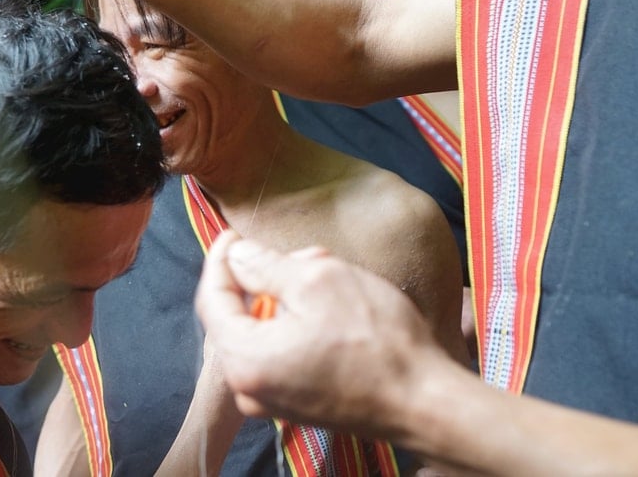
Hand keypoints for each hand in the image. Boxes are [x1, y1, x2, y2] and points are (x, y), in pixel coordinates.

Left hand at [195, 231, 446, 439]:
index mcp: (244, 359)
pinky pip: (281, 354)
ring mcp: (273, 402)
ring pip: (263, 332)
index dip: (220, 259)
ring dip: (286, 298)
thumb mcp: (318, 280)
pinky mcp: (298, 405)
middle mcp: (248, 388)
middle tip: (302, 255)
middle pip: (238, 316)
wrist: (426, 404)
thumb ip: (265, 265)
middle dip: (265, 277)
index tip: (233, 232)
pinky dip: (296, 324)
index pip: (212, 299)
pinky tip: (329, 306)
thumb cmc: (376, 341)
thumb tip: (236, 255)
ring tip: (323, 273)